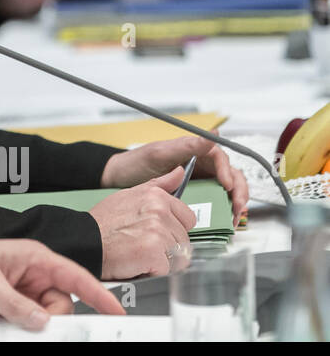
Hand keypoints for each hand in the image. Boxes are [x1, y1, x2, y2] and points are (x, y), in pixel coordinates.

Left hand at [0, 236, 124, 327]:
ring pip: (45, 320)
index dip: (98, 293)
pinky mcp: (9, 312)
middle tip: (29, 322)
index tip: (115, 311)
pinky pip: (26, 327)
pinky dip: (20, 332)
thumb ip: (14, 304)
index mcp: (32, 258)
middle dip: (51, 319)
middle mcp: (31, 277)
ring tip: (0, 318)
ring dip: (31, 327)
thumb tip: (42, 321)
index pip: (74, 276)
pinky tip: (0, 326)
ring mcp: (21, 296)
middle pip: (61, 306)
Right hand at [89, 170, 197, 278]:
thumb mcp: (129, 195)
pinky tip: (136, 262)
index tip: (152, 231)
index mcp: (156, 196)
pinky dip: (152, 271)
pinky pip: (167, 270)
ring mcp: (157, 230)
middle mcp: (159, 210)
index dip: (172, 229)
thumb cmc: (104, 222)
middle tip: (141, 243)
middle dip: (166, 247)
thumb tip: (180, 172)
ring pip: (178, 256)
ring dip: (160, 260)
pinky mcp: (153, 251)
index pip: (187, 219)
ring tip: (138, 252)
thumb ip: (158, 185)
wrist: (84, 241)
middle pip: (184, 240)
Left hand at [100, 134, 249, 224]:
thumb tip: (212, 134)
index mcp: (193, 151)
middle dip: (239, 191)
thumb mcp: (160, 153)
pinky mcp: (192, 196)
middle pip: (230, 175)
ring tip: (233, 217)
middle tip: (237, 206)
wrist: (115, 181)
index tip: (227, 185)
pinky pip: (212, 203)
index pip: (221, 158)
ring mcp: (197, 181)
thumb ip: (187, 145)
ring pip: (225, 191)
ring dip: (234, 203)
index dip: (228, 171)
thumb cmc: (135, 163)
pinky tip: (223, 220)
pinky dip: (221, 211)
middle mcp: (199, 165)